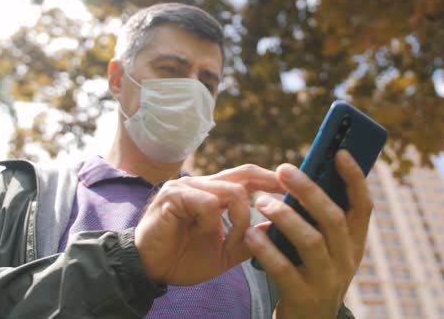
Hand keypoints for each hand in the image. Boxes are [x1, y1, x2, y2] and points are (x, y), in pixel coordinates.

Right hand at [134, 164, 283, 285]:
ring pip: (232, 192)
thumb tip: (276, 228)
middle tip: (287, 196)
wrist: (149, 269)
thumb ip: (248, 240)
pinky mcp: (174, 196)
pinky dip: (213, 223)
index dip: (269, 178)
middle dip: (268, 183)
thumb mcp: (224, 253)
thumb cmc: (183, 258)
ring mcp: (187, 187)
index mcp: (212, 193)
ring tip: (231, 242)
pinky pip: (208, 204)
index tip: (294, 186)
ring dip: (239, 221)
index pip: (246, 176)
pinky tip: (203, 235)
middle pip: (243, 173)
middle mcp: (201, 184)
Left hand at [245, 150, 372, 318]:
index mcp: (354, 243)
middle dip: (309, 190)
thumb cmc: (310, 273)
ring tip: (260, 201)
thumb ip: (319, 219)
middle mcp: (346, 260)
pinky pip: (283, 267)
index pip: (363, 206)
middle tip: (284, 169)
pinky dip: (266, 248)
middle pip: (333, 218)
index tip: (339, 152)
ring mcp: (327, 280)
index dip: (354, 178)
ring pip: (310, 240)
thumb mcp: (325, 248)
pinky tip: (252, 233)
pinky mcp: (303, 296)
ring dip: (284, 215)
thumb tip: (299, 178)